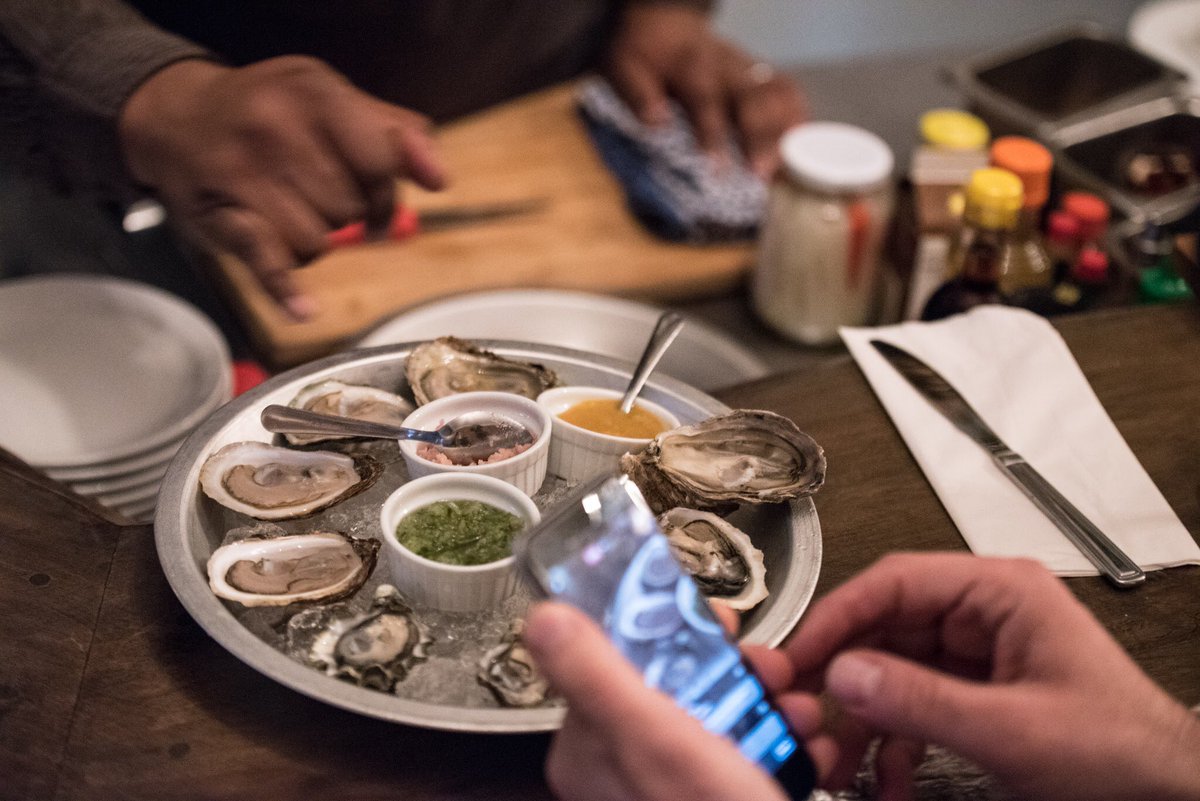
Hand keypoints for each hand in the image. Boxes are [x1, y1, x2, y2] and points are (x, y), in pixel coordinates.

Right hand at [118, 56, 446, 319]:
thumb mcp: (330, 99)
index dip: (384, 193)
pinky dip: (287, 290)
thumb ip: (394, 133)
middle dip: (345, 215)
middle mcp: (278, 124)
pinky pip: (267, 259)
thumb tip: (439, 179)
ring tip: (287, 214)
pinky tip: (303, 309)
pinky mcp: (222, 213)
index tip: (375, 206)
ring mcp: (245, 169)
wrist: (174, 114)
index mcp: (316, 92)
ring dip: (312, 242)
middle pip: (349, 206)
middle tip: (318, 201)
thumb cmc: (267, 111)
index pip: (380, 161)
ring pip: (318, 240)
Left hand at [523, 601, 797, 800]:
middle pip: (675, 684)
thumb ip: (600, 677)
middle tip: (771, 669)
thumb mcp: (659, 743)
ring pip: (717, 716)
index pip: (616, 657)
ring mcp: (669, 789)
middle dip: (735, 670)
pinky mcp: (711, 800)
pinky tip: (808, 748)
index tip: (712, 617)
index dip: (669, 627)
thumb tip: (543, 618)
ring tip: (801, 713)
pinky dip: (781, 745)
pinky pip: (741, 755)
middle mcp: (624, 770)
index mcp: (593, 751)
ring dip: (769, 704)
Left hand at [603, 4, 804, 177]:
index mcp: (691, 65)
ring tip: (786, 167)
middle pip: (754, 97)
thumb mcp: (625, 67)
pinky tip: (800, 148)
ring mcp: (749, 69)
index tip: (717, 168)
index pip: (706, 99)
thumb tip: (656, 124)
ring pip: (778, 93)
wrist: (666, 22)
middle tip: (761, 174)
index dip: (713, 133)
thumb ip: (638, 94)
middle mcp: (727, 66)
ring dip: (785, 130)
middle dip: (761, 136)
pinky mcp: (761, 74)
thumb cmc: (646, 54)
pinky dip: (798, 118)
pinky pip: (788, 92)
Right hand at [785, 553, 1199, 800]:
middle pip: (886, 627)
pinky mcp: (978, 696)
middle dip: (845, 677)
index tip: (798, 655)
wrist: (1168, 798)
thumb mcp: (1014, 730)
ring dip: (864, 721)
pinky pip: (915, 707)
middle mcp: (984, 615)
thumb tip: (844, 674)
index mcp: (1000, 594)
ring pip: (893, 672)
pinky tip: (884, 778)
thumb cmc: (1124, 754)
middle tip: (802, 708)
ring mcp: (978, 656)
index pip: (896, 582)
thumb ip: (922, 701)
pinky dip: (894, 744)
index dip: (838, 616)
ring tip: (839, 761)